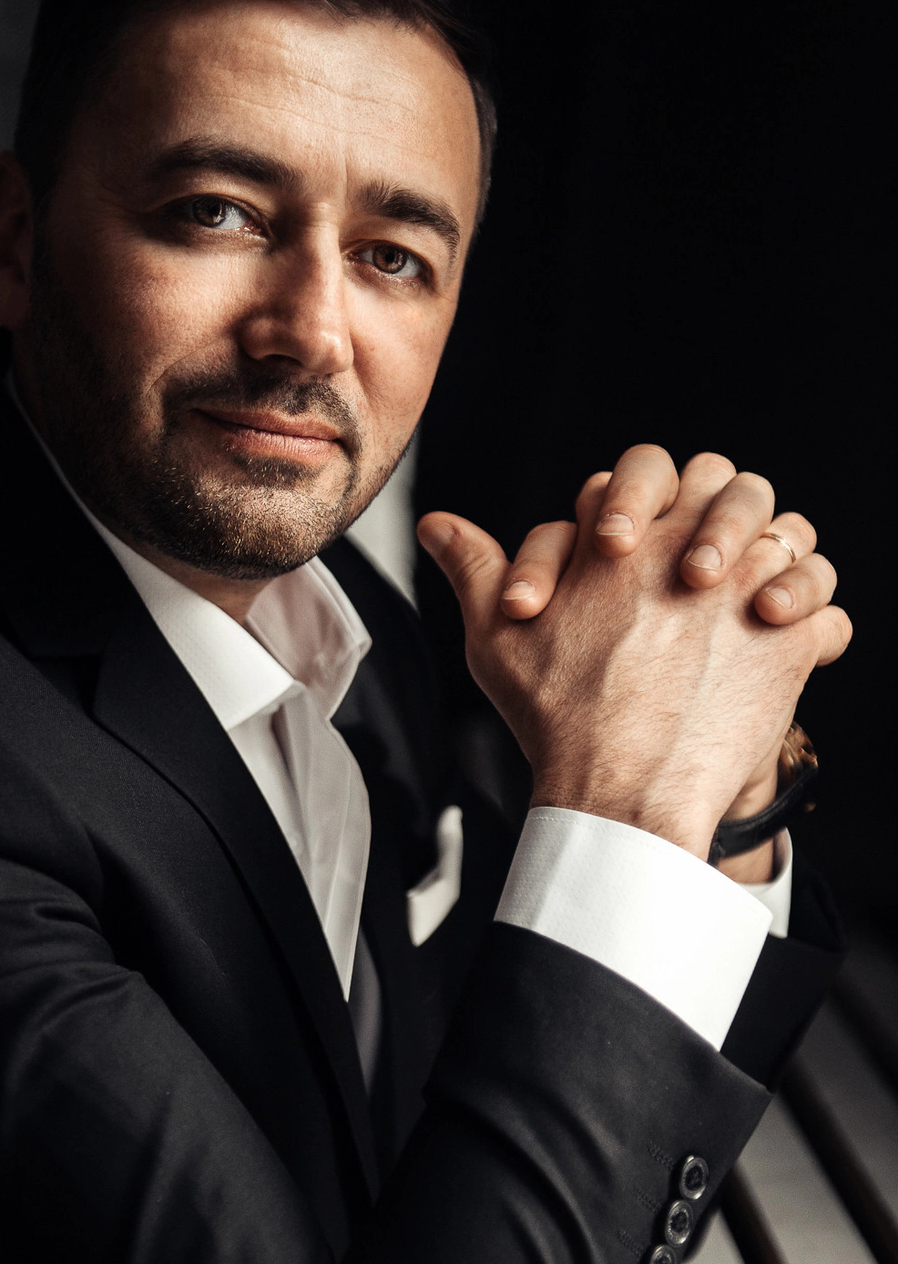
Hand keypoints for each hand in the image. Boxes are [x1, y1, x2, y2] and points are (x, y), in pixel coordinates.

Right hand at [418, 452, 850, 858]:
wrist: (624, 791)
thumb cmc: (559, 719)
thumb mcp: (496, 637)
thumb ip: (473, 568)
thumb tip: (436, 524)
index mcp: (623, 537)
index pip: (645, 472)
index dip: (633, 504)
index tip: (622, 549)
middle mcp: (691, 546)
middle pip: (728, 483)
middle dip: (719, 509)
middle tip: (701, 560)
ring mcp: (749, 587)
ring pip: (790, 532)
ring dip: (778, 555)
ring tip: (755, 594)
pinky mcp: (792, 640)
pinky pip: (827, 607)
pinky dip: (813, 619)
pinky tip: (782, 642)